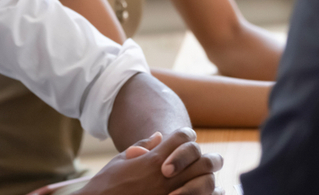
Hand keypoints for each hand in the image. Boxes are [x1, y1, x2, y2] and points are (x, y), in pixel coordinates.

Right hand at [80, 127, 222, 194]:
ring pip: (206, 182)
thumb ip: (143, 147)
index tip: (187, 138)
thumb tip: (159, 136)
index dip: (186, 134)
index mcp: (154, 159)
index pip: (182, 136)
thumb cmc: (107, 185)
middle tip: (207, 160)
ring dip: (209, 178)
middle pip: (200, 158)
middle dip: (205, 157)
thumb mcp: (121, 160)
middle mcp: (166, 176)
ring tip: (210, 178)